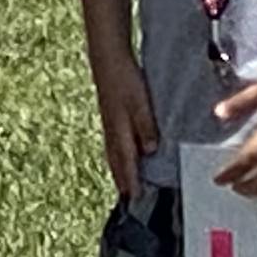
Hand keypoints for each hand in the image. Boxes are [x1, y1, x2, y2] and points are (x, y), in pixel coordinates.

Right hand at [89, 48, 158, 199]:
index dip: (131, 180)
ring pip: (113, 152)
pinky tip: (121, 151)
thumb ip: (145, 126)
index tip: (135, 198)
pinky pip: (113, 141)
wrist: (106, 57)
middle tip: (127, 197)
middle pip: (117, 160)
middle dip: (122, 179)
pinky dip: (117, 153)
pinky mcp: (109, 113)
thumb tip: (150, 151)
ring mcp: (109, 121)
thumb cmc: (124, 78)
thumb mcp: (139, 102)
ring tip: (123, 181)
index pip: (126, 161)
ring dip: (118, 168)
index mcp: (119, 129)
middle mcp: (112, 129)